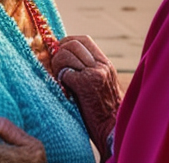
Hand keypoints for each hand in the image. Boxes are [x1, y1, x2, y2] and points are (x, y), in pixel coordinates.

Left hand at [51, 35, 121, 160]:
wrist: (113, 128)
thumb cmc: (104, 110)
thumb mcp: (102, 84)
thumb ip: (89, 70)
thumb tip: (66, 60)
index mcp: (105, 63)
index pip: (84, 40)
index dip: (68, 41)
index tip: (60, 50)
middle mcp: (100, 65)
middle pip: (73, 44)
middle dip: (59, 51)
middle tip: (55, 64)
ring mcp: (93, 73)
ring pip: (66, 55)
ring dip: (57, 64)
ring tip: (58, 77)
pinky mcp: (84, 85)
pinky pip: (65, 72)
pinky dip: (60, 78)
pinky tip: (63, 87)